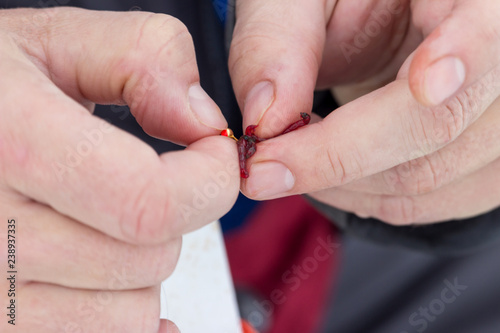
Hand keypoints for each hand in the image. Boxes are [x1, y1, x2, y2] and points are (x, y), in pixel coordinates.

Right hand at [0, 8, 238, 331]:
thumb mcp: (56, 41)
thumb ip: (142, 57)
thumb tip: (202, 121)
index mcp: (12, 145)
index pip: (151, 202)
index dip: (209, 182)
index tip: (213, 158)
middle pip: (151, 260)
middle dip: (170, 219)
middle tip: (128, 181)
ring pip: (132, 314)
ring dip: (137, 267)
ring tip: (92, 221)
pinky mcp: (1, 325)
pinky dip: (116, 310)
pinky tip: (95, 274)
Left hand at [230, 0, 499, 223]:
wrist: (374, 25)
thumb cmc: (338, 2)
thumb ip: (280, 41)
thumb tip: (265, 120)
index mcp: (469, 0)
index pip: (489, 30)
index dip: (465, 55)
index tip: (427, 84)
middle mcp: (493, 63)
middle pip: (440, 125)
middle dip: (334, 157)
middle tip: (262, 167)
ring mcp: (489, 120)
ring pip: (431, 180)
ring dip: (343, 184)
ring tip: (291, 159)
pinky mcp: (477, 162)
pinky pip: (431, 201)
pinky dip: (367, 197)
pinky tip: (330, 174)